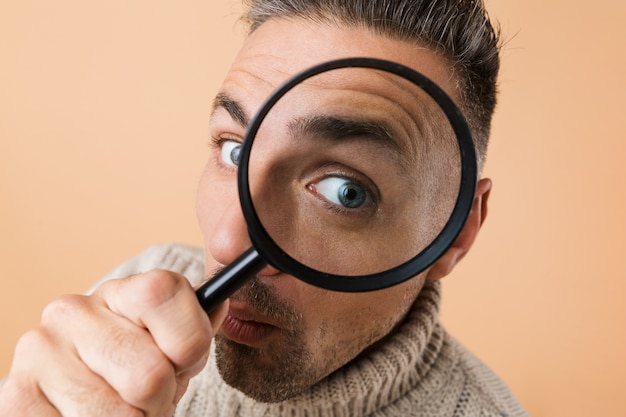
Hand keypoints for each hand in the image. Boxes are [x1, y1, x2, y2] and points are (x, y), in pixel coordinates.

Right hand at [0, 270, 227, 415]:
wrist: (85, 387)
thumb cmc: (139, 362)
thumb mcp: (175, 341)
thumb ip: (198, 324)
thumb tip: (221, 303)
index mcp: (124, 290)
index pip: (173, 308)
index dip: (190, 348)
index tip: (180, 358)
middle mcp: (74, 310)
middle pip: (150, 377)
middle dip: (159, 397)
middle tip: (147, 394)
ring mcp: (40, 351)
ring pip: (119, 415)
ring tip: (120, 407)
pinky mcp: (17, 397)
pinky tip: (89, 414)